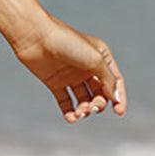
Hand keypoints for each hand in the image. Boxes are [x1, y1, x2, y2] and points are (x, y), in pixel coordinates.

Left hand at [10, 11, 125, 122]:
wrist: (35, 37)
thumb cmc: (67, 43)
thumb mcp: (94, 60)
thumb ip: (108, 79)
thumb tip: (116, 98)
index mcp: (101, 57)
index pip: (114, 81)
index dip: (118, 98)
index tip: (119, 112)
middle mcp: (87, 67)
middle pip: (99, 93)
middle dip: (98, 104)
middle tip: (93, 107)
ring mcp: (71, 76)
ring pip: (83, 99)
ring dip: (84, 109)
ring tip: (80, 112)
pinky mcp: (55, 83)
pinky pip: (65, 102)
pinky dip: (69, 112)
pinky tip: (71, 118)